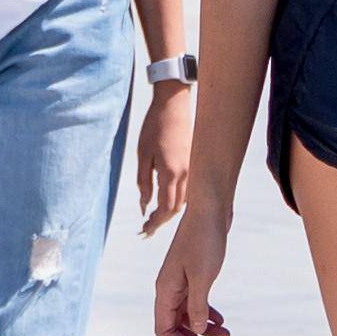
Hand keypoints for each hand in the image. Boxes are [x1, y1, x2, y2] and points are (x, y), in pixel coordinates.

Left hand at [134, 85, 195, 233]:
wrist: (173, 105)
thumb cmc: (154, 127)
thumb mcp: (143, 154)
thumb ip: (144, 182)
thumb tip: (144, 205)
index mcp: (171, 172)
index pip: (166, 208)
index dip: (155, 222)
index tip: (145, 230)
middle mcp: (186, 174)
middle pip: (177, 209)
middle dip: (162, 221)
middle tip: (147, 229)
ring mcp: (193, 169)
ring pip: (185, 201)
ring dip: (170, 212)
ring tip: (154, 218)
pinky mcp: (194, 163)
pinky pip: (189, 190)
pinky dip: (178, 200)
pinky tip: (166, 201)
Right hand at [152, 195, 232, 335]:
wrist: (212, 209)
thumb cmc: (205, 240)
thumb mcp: (202, 277)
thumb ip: (197, 306)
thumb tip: (197, 331)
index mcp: (165, 290)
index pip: (164, 329)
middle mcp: (169, 288)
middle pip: (176, 326)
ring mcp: (181, 281)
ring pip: (188, 315)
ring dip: (204, 329)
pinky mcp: (193, 274)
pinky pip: (196, 302)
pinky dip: (207, 313)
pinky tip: (221, 320)